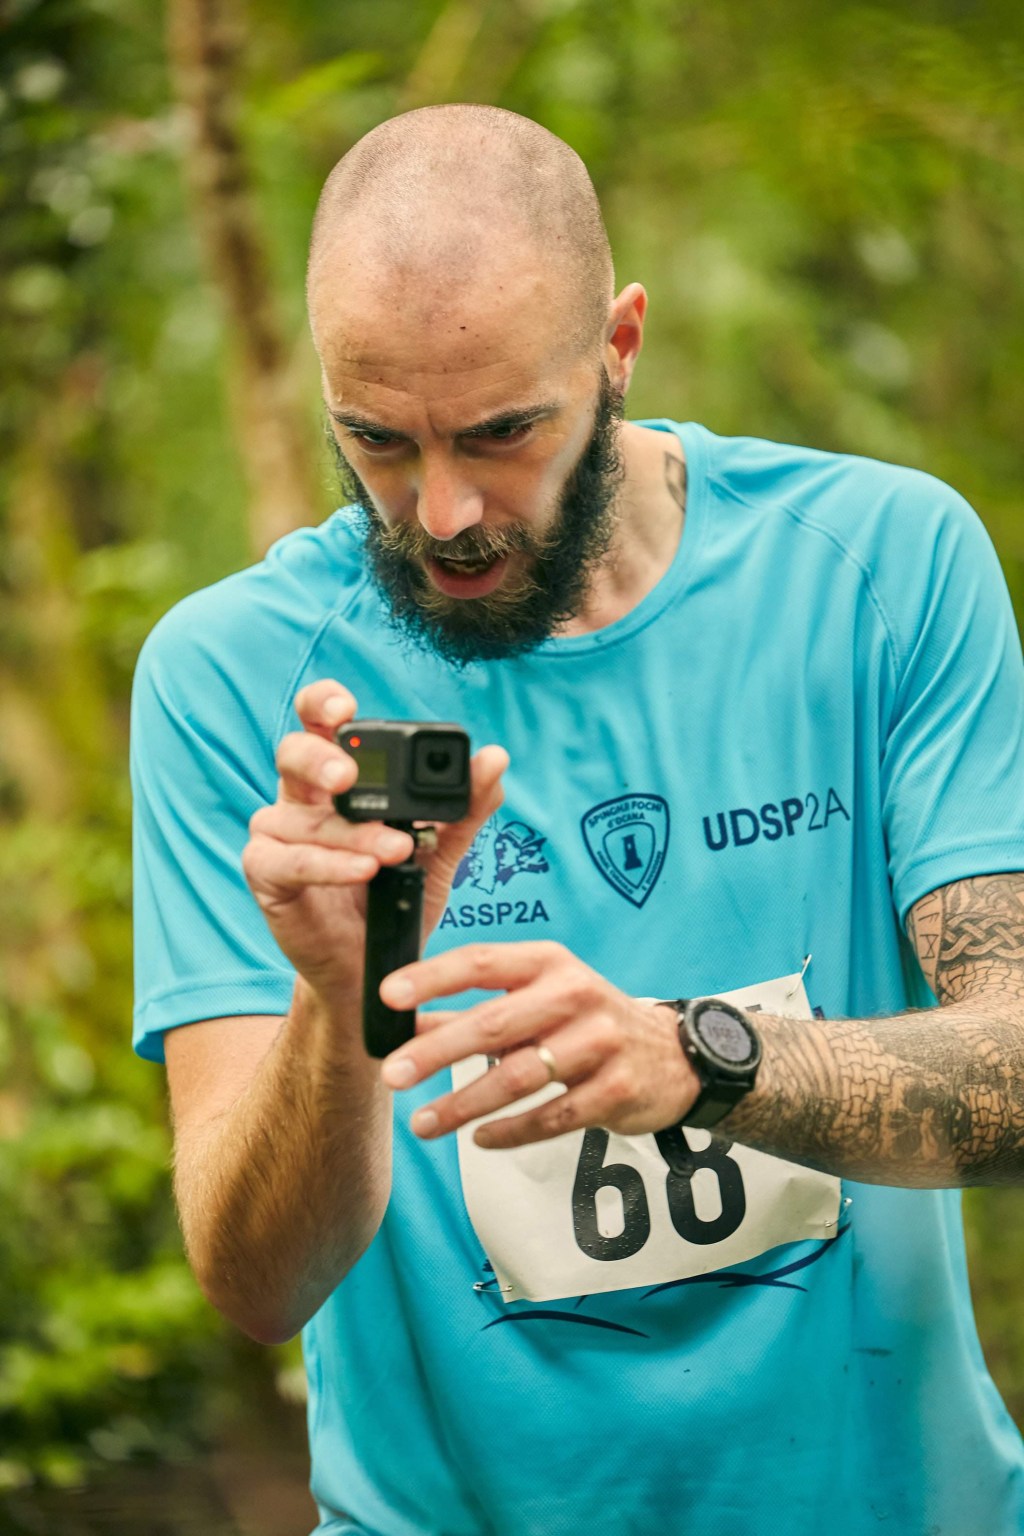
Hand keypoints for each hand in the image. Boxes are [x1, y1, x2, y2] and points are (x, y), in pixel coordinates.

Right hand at [241, 680, 507, 997]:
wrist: (374, 965)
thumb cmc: (396, 895)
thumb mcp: (440, 849)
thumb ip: (466, 806)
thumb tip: (495, 759)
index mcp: (338, 777)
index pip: (320, 721)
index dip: (323, 703)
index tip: (344, 707)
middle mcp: (303, 797)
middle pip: (293, 753)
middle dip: (321, 759)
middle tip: (350, 776)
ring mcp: (279, 833)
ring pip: (302, 817)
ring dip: (351, 834)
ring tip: (396, 850)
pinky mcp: (267, 873)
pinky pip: (289, 861)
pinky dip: (328, 864)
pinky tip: (363, 870)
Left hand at [377, 941, 699, 1147]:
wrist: (675, 1055)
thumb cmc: (586, 1020)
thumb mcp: (538, 999)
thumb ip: (472, 1009)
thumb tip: (402, 1022)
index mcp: (550, 963)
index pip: (483, 962)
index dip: (433, 977)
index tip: (388, 996)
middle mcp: (576, 995)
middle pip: (495, 1024)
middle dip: (438, 1051)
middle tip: (394, 1074)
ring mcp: (600, 1043)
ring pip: (519, 1077)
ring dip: (465, 1104)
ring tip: (423, 1125)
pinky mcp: (616, 1090)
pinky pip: (552, 1117)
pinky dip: (511, 1132)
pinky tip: (480, 1139)